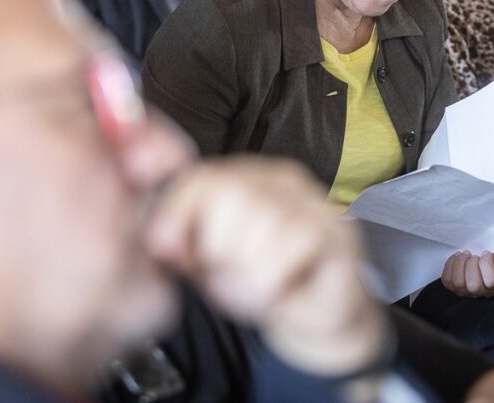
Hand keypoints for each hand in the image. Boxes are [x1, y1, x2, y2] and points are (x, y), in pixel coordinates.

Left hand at [145, 156, 386, 378]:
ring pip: (261, 221)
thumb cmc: (262, 284)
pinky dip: (271, 282)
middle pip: (229, 194)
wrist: (318, 317)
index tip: (174, 254)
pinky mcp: (339, 234)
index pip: (201, 176)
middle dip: (217, 248)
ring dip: (246, 273)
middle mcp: (284, 179)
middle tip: (228, 275)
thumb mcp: (209, 262)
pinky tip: (278, 291)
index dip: (177, 215)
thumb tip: (155, 237)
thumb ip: (181, 240)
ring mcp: (315, 203)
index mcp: (247, 177)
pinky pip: (289, 249)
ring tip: (254, 288)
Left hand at [441, 249, 493, 297]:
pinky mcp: (453, 288)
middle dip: (472, 265)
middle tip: (475, 255)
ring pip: (459, 284)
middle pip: (474, 286)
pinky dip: (451, 266)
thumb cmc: (491, 255)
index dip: (487, 265)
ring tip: (465, 255)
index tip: (486, 252)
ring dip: (461, 264)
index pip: (492, 281)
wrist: (478, 253)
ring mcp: (467, 292)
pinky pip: (447, 280)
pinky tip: (458, 258)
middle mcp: (483, 292)